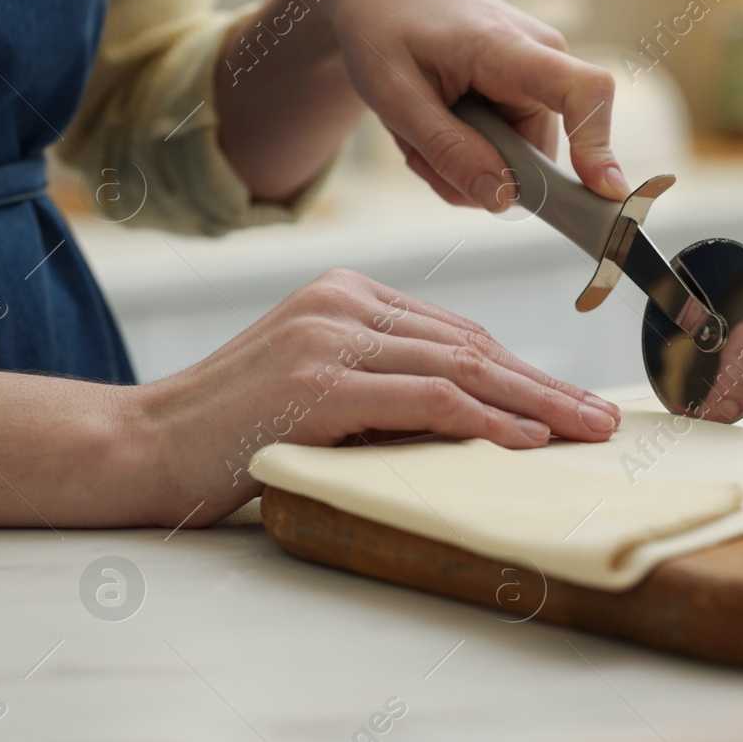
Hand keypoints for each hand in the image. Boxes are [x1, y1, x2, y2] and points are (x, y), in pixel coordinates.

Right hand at [130, 269, 618, 524]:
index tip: (569, 402)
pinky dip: (486, 418)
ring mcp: (331, 335)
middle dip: (545, 385)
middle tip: (603, 418)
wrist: (139, 446)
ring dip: (536, 403)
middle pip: (470, 343)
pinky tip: (528, 439)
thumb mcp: (310, 394)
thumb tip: (467, 420)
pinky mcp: (321, 379)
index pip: (454, 333)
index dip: (521, 370)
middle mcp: (342, 301)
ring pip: (461, 365)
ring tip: (586, 432)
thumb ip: (377, 389)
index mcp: (342, 295)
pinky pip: (429, 396)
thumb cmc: (223, 433)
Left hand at [327, 0, 627, 208]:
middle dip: (471, 175)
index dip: (599, 144)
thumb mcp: (394, 97)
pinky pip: (504, 148)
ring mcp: (535, 75)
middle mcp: (540, 58)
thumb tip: (503, 199)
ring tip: (418, 126)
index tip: (606, 191)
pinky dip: (463, 149)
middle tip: (416, 152)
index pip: (582, 91)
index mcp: (508, 47)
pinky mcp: (525, 89)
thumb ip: (448, 150)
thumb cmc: (382, 28)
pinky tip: (432, 121)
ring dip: (459, 163)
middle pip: (534, 157)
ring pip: (513, 162)